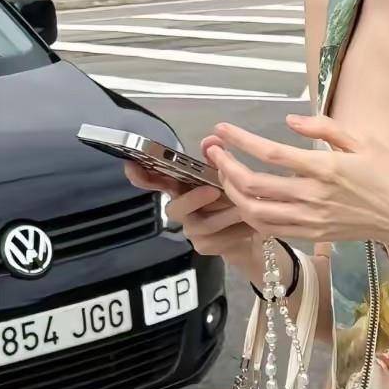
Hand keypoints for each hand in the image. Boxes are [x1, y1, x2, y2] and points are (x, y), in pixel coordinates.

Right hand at [123, 145, 258, 267]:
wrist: (256, 233)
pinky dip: (238, 230)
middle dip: (193, 199)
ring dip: (227, 214)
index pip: (156, 181)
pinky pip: (219, 240)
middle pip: (174, 208)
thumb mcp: (231, 177)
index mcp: (183, 188)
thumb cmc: (237, 199)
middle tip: (213, 190)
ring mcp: (192, 230)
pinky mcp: (206, 247)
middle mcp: (183, 210)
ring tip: (246, 208)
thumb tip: (211, 140)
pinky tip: (253, 225)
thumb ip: (218, 159)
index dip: (141, 175)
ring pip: (203, 224)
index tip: (131, 165)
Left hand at [204, 117, 388, 253]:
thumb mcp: (365, 141)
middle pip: (252, 184)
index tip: (222, 129)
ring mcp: (309, 219)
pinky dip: (249, 214)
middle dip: (225, 166)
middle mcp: (312, 195)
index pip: (271, 153)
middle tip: (214, 151)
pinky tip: (245, 199)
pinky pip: (268, 227)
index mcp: (325, 167)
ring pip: (254, 211)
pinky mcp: (310, 234)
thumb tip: (290, 120)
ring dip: (232, 192)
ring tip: (225, 175)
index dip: (241, 141)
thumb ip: (326, 127)